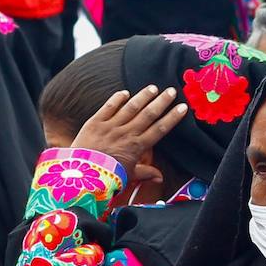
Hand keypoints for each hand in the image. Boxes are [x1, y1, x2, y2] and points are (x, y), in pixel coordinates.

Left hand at [71, 85, 187, 180]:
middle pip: (148, 114)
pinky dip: (117, 98)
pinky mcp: (96, 122)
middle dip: (162, 102)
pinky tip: (125, 92)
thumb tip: (160, 177)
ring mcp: (111, 126)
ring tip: (153, 88)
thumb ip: (145, 173)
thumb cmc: (107, 178)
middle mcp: (126, 133)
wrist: (82, 176)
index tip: (183, 108)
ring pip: (131, 107)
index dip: (172, 118)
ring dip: (143, 96)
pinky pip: (109, 106)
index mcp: (137, 147)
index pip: (159, 129)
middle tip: (172, 91)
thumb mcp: (128, 176)